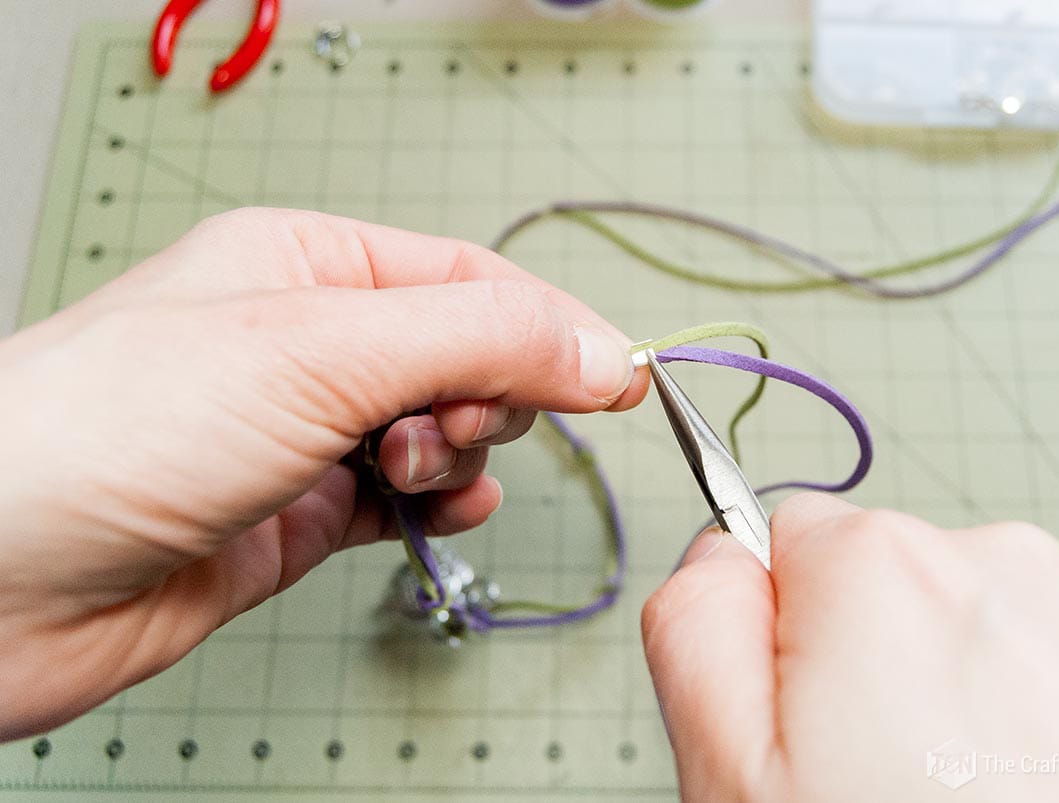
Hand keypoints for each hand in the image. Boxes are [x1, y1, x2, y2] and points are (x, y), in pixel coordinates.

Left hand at [0, 208, 646, 739]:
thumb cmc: (110, 429)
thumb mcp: (325, 348)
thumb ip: (483, 340)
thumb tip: (602, 349)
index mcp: (306, 263)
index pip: (471, 279)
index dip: (548, 327)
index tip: (614, 377)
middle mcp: (307, 343)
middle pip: (465, 356)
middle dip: (484, 396)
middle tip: (443, 425)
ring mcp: (303, 431)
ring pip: (441, 432)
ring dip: (459, 455)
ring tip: (411, 469)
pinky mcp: (296, 514)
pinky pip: (404, 498)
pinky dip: (436, 503)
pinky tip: (434, 507)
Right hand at [643, 493, 1058, 801]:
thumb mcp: (735, 777)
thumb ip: (696, 629)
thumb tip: (716, 555)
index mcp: (880, 568)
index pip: (783, 541)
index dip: (775, 644)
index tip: (806, 729)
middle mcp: (997, 566)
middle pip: (882, 583)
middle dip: (868, 668)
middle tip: (876, 780)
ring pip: (971, 631)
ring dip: (957, 700)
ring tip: (962, 801)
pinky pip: (1052, 675)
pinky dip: (1036, 731)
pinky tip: (1032, 802)